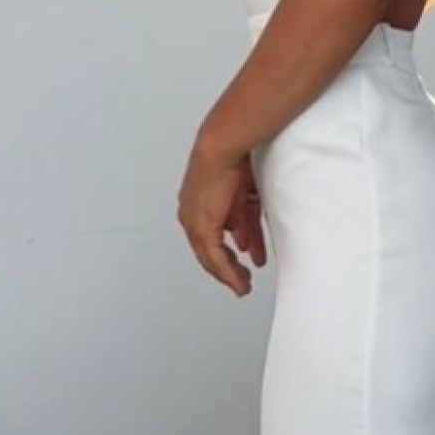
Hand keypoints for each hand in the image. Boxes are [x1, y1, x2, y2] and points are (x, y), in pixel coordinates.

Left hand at [177, 137, 266, 296]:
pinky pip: (216, 257)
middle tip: (241, 281)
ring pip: (211, 259)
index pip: (208, 238)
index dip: (224, 255)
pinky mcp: (202, 226)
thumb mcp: (242, 199)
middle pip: (207, 253)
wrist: (222, 148)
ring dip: (229, 274)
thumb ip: (242, 224)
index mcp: (195, 207)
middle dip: (227, 269)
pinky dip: (228, 271)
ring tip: (242, 286)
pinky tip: (239, 281)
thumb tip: (243, 245)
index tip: (238, 264)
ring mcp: (194, 223)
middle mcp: (190, 216)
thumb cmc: (232, 161)